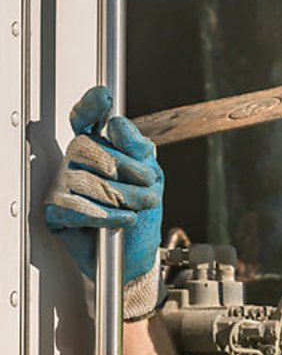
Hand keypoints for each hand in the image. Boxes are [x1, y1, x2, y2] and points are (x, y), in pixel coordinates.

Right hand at [45, 86, 164, 319]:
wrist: (136, 258)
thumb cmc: (142, 217)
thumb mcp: (152, 180)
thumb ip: (141, 151)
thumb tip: (119, 125)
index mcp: (101, 150)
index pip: (87, 121)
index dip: (90, 107)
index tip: (104, 96)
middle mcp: (78, 164)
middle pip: (90, 149)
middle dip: (127, 170)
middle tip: (148, 187)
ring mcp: (64, 186)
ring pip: (87, 179)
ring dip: (123, 197)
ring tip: (137, 209)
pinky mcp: (57, 212)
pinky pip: (76, 206)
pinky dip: (106, 215)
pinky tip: (122, 220)